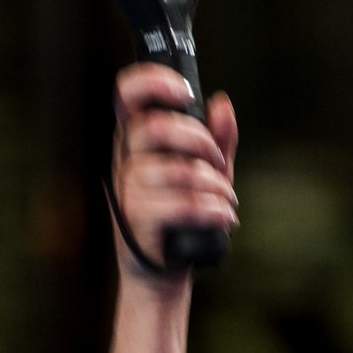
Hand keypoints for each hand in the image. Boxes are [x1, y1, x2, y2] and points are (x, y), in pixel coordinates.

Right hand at [111, 63, 239, 284]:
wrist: (165, 270)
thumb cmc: (183, 215)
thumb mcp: (206, 172)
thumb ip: (217, 139)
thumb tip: (222, 103)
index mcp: (137, 139)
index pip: (126, 95)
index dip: (153, 82)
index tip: (186, 92)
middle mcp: (125, 160)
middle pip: (154, 127)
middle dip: (200, 141)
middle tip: (219, 163)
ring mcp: (126, 190)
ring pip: (175, 170)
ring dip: (215, 185)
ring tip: (227, 200)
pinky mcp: (136, 220)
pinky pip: (180, 204)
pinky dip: (213, 210)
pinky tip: (225, 217)